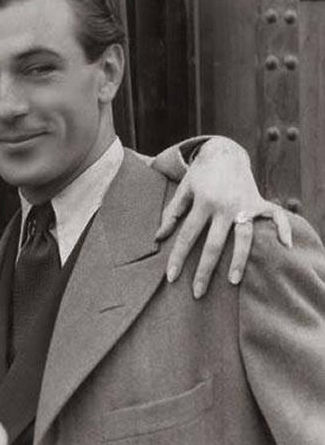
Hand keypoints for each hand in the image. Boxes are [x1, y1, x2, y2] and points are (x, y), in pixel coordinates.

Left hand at [156, 136, 291, 297]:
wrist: (224, 151)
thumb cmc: (200, 175)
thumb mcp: (183, 190)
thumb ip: (171, 213)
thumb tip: (158, 238)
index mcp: (203, 202)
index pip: (188, 236)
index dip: (178, 257)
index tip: (171, 277)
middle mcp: (225, 206)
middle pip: (214, 244)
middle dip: (205, 270)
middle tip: (197, 293)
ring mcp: (245, 205)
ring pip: (244, 238)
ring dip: (239, 260)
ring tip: (232, 281)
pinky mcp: (260, 202)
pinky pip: (276, 216)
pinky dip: (284, 228)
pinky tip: (286, 245)